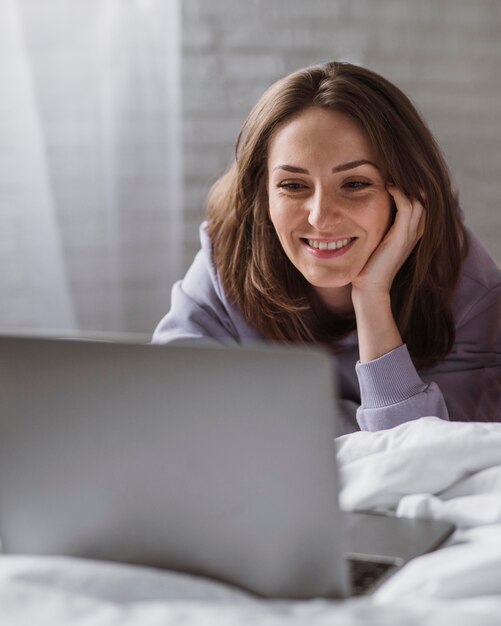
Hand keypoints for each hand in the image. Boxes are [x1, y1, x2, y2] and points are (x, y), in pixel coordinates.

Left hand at [351, 185, 425, 361]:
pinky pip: (408, 205)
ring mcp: (411, 233)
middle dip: (408, 180)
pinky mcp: (403, 236)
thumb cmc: (366, 266)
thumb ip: (373, 224)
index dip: (407, 185)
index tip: (389, 173)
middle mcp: (415, 230)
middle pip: (422, 195)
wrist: (368, 289)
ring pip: (418, 197)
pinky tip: (386, 185)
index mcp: (410, 231)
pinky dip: (399, 192)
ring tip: (389, 172)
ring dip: (404, 182)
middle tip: (390, 167)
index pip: (418, 199)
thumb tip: (356, 209)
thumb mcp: (372, 240)